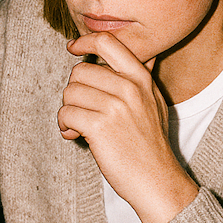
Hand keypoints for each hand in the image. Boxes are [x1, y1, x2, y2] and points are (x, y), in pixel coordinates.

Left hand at [59, 32, 198, 222]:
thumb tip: (145, 54)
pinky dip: (64, 125)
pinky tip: (75, 136)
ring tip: (78, 127)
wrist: (157, 180)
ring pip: (70, 92)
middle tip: (81, 110)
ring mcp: (115, 106)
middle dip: (74, 91)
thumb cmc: (152, 145)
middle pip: (80, 71)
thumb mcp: (155, 104)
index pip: (107, 42)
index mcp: (141, 79)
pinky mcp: (100, 126)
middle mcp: (129, 88)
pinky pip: (66, 113)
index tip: (73, 48)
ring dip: (68, 111)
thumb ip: (143, 79)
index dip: (84, 42)